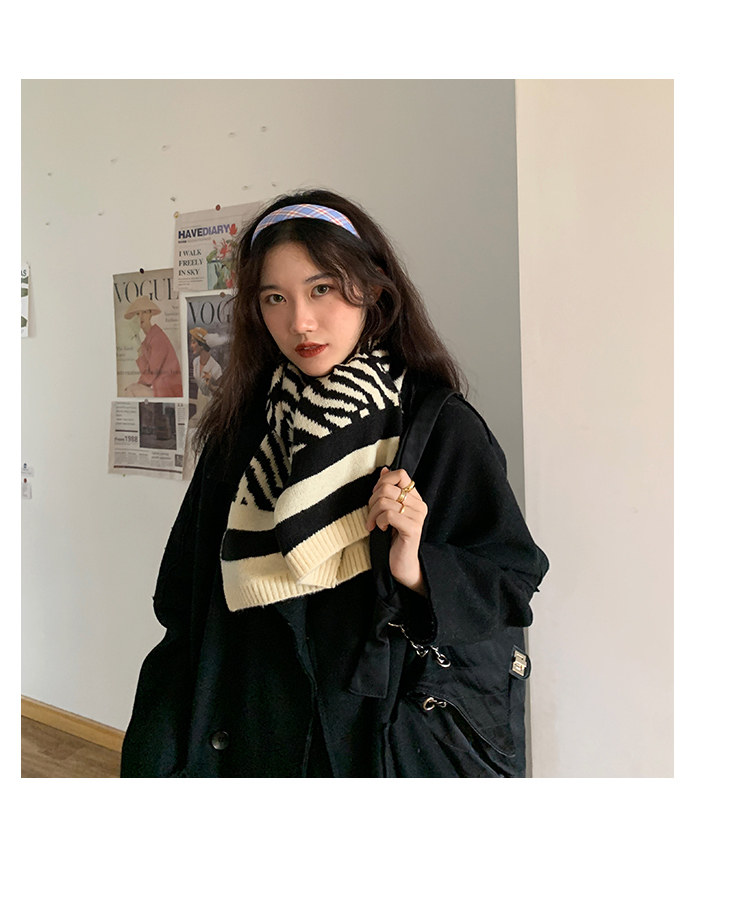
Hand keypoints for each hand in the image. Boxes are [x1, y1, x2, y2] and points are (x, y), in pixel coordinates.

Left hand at [365, 467, 427, 595]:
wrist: (402, 565)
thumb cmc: (392, 539)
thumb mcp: (387, 511)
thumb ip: (387, 491)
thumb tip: (384, 469)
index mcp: (415, 498)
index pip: (400, 474)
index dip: (382, 482)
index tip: (375, 497)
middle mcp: (420, 505)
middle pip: (388, 487)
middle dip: (372, 501)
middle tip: (371, 515)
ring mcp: (418, 517)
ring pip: (385, 501)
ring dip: (373, 514)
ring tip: (373, 525)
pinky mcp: (413, 529)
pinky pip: (389, 515)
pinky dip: (379, 521)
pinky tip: (380, 530)